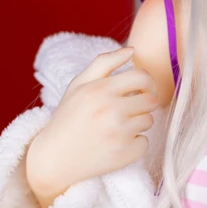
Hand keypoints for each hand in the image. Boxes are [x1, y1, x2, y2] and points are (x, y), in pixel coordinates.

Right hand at [26, 46, 159, 197]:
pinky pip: (144, 142)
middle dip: (143, 103)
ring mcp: (119, 134)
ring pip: (148, 121)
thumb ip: (105, 63)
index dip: (146, 83)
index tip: (140, 90)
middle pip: (150, 100)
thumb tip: (132, 50)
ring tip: (116, 128)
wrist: (55, 157)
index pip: (143, 77)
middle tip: (129, 110)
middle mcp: (111, 110)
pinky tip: (115, 144)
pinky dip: (133, 143)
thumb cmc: (69, 117)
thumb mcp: (79, 85)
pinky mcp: (125, 154)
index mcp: (100, 89)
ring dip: (137, 123)